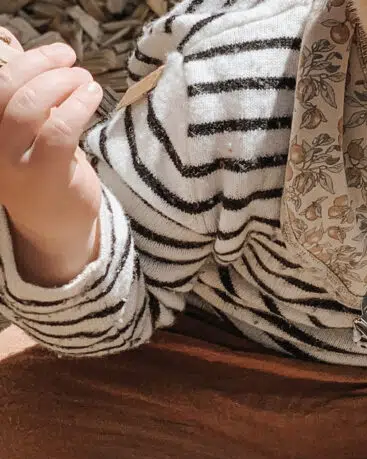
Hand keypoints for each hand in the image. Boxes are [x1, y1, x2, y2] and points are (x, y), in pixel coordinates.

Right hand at [0, 35, 103, 284]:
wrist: (56, 230)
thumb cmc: (45, 175)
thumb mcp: (28, 137)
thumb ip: (28, 105)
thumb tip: (36, 60)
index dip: (26, 60)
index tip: (57, 54)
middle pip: (9, 89)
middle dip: (44, 66)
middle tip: (72, 62)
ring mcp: (15, 164)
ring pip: (30, 107)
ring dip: (62, 84)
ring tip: (86, 81)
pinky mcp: (44, 177)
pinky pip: (59, 131)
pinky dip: (77, 106)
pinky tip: (92, 97)